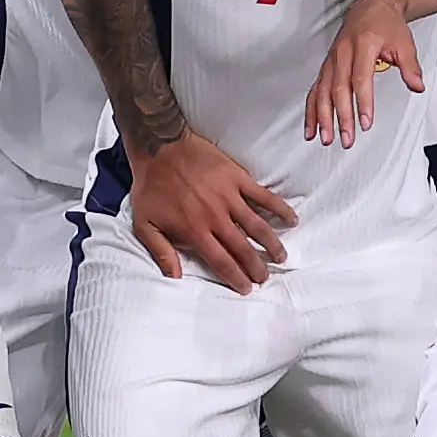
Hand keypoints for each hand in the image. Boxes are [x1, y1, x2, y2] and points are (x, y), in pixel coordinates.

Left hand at [125, 129, 295, 288]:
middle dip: (257, 267)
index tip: (247, 288)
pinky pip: (264, 197)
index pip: (221, 261)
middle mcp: (215, 217)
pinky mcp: (238, 179)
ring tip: (280, 257)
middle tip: (265, 278)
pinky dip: (280, 209)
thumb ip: (160, 251)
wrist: (159, 149)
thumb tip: (174, 276)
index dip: (236, 277)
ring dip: (272, 244)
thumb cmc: (151, 187)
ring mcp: (229, 197)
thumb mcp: (144, 224)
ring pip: (258, 226)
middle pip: (243, 248)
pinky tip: (292, 219)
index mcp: (194, 230)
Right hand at [303, 0, 422, 144]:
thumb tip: (417, 86)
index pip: (360, 78)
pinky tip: (312, 127)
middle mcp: (343, 52)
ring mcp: (331, 59)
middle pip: (338, 88)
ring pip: (322, 91)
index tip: (366, 121)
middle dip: (342, 116)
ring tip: (326, 138)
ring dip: (322, 117)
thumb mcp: (405, 43)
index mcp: (363, 44)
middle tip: (347, 137)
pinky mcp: (326, 65)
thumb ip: (411, 67)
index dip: (363, 101)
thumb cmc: (387, 24)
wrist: (372, 6)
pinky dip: (311, 110)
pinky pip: (315, 89)